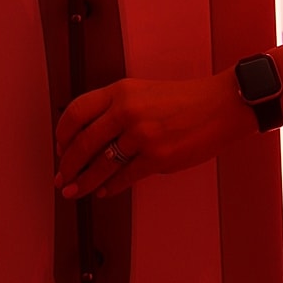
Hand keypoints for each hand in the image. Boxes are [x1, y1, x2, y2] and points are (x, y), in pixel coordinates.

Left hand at [53, 70, 257, 198]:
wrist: (222, 105)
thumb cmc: (186, 100)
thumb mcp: (144, 92)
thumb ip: (116, 110)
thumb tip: (90, 139)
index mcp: (121, 91)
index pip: (76, 112)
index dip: (62, 135)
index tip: (60, 148)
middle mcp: (127, 111)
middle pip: (82, 143)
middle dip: (67, 166)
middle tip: (62, 177)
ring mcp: (142, 136)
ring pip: (100, 165)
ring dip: (83, 182)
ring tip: (74, 191)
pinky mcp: (158, 158)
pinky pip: (124, 178)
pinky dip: (110, 187)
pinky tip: (104, 190)